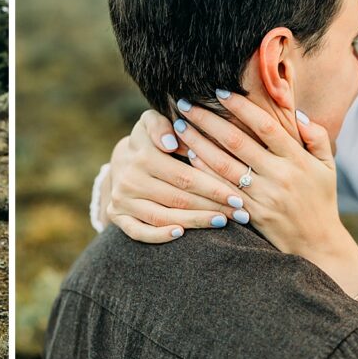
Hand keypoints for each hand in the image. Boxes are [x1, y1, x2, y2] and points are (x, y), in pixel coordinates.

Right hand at [105, 111, 254, 242]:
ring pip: (162, 217)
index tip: (238, 195)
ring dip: (195, 222)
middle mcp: (130, 180)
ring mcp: (122, 200)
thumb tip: (171, 143)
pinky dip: (158, 236)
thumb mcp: (152, 122)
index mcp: (142, 156)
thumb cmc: (150, 139)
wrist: (121, 159)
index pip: (184, 176)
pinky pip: (138, 232)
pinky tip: (181, 234)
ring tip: (222, 222)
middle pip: (178, 199)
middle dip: (212, 207)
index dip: (213, 187)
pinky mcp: (117, 216)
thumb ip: (161, 125)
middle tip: (240, 214)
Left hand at [115, 93, 357, 283]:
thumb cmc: (320, 200)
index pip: (266, 126)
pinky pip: (221, 190)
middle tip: (184, 103)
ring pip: (224, 166)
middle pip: (237, 143)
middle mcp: (280, 177)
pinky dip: (204, 173)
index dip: (242, 107)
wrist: (317, 246)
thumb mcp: (327, 167)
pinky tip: (188, 157)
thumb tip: (297, 113)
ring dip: (198, 144)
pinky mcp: (250, 214)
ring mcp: (263, 197)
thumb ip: (317, 137)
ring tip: (179, 126)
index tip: (219, 92)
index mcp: (298, 160)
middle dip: (208, 120)